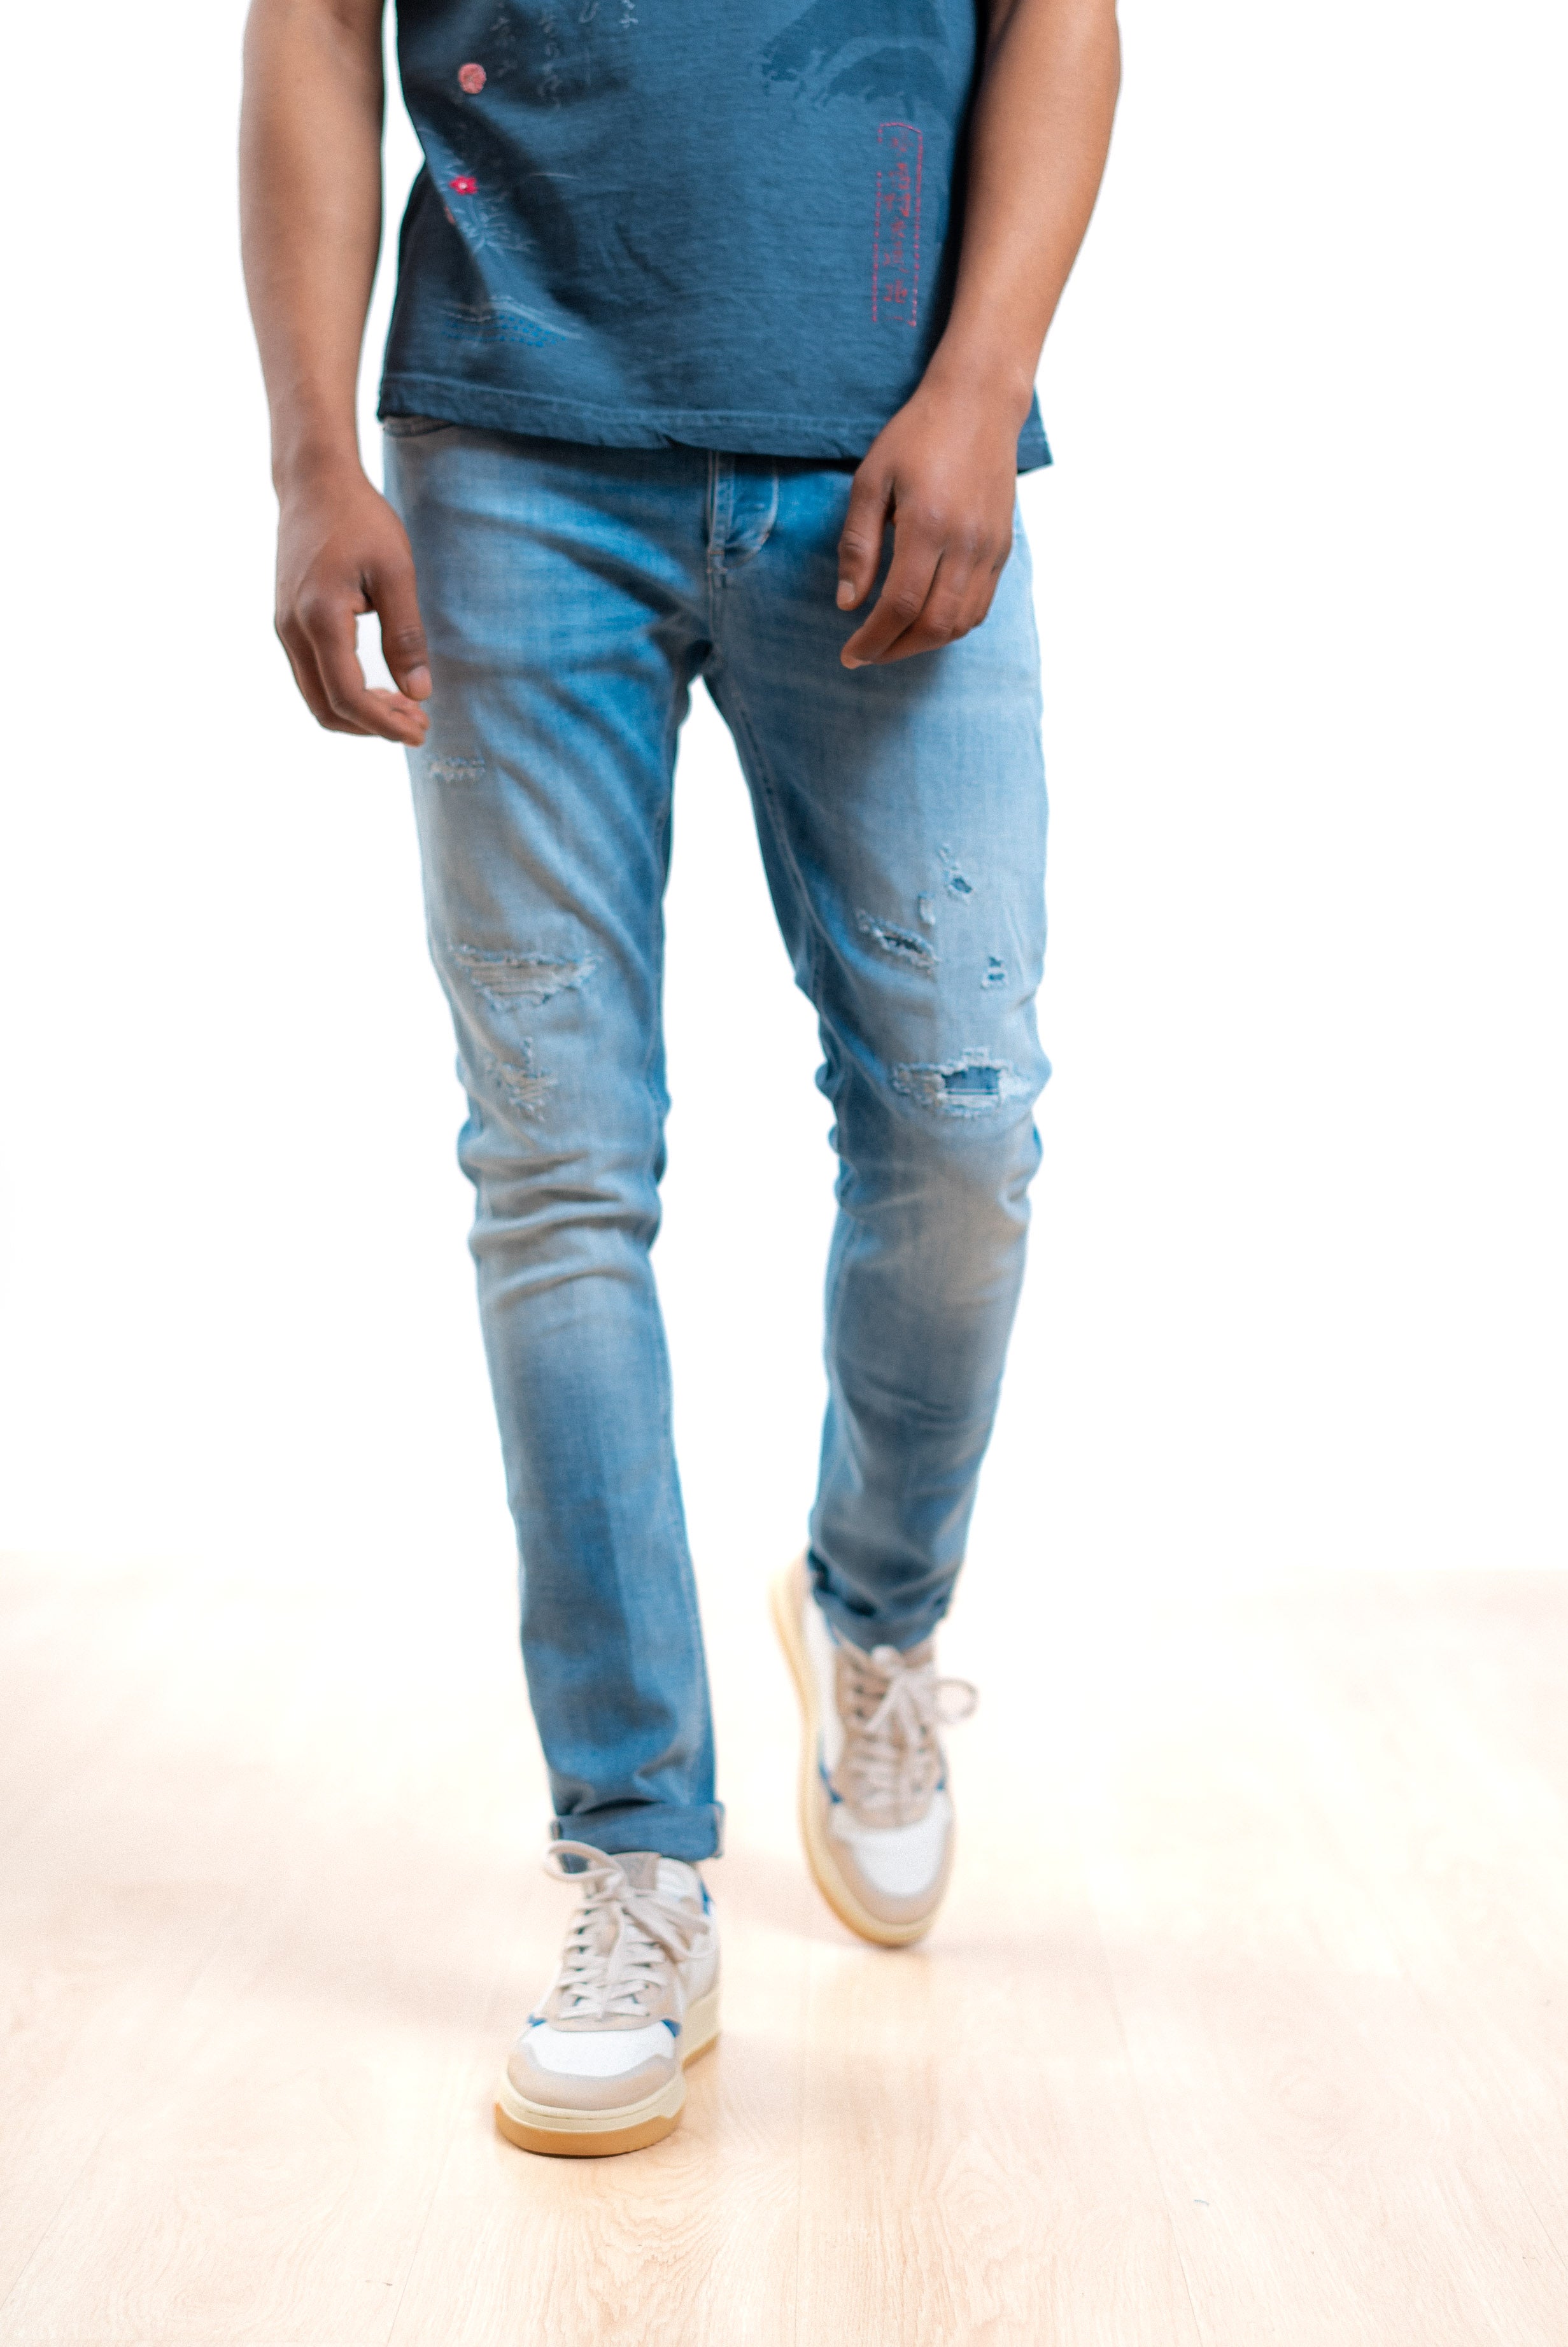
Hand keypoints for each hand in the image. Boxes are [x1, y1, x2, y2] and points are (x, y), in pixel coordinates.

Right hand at [274, 465, 430, 743]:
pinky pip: (313, 676)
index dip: (385, 724)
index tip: (422, 732)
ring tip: (404, 707)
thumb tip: (419, 692)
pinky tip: (380, 687)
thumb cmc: (360, 519)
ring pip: (317, 697)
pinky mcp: (288, 623)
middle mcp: (293, 629)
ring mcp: (285, 628)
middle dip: (373, 726)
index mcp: (320, 618)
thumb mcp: (396, 572)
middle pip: (326, 708)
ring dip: (359, 714)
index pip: (348, 696)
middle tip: (418, 723)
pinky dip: (345, 693)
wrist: (314, 483)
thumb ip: (406, 634)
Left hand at [836, 375, 1023, 666]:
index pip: (901, 606)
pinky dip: (951, 625)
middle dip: (896, 650)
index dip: (873, 639)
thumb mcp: (871, 480)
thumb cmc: (916, 437)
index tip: (850, 654)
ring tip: (892, 640)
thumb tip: (849, 604)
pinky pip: (980, 606)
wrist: (979, 404)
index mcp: (928, 525)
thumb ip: (858, 544)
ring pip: (961, 623)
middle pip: (935, 626)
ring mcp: (991, 548)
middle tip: (867, 653)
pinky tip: (924, 620)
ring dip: (924, 643)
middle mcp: (966, 543)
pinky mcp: (1003, 548)